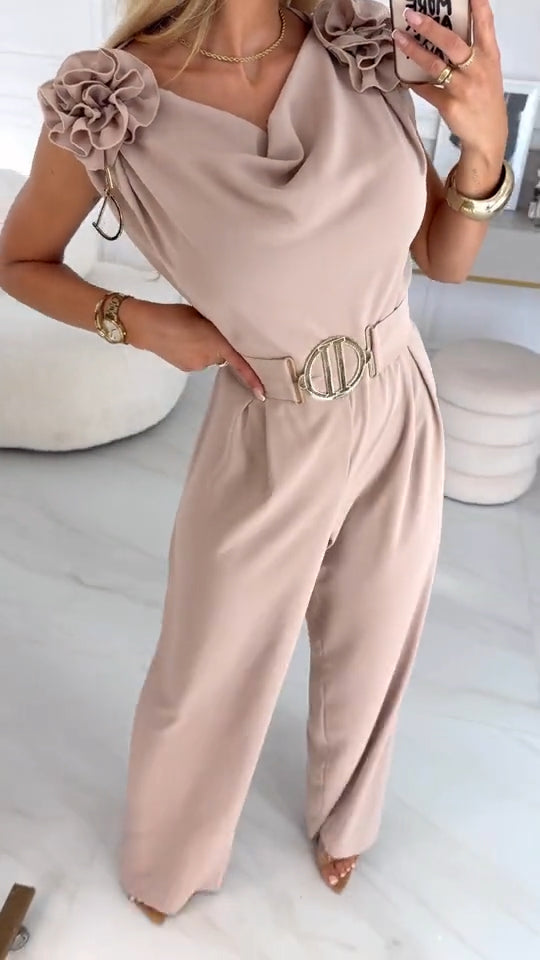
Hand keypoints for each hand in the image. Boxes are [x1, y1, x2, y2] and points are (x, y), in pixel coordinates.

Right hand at [125, 299, 265, 400]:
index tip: (262, 393)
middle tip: (205, 329)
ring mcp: (198, 365)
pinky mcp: (187, 368)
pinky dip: (196, 353)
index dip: (252, 377)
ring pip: (211, 358)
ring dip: (206, 348)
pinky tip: (182, 342)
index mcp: (217, 342)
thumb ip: (218, 325)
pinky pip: (199, 361)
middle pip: (225, 355)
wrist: (147, 326)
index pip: (240, 361)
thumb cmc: (175, 314)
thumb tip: (227, 332)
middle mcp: (210, 357)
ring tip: (189, 333)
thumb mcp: (202, 314)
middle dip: (220, 345)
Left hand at [393, 0, 506, 187]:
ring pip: (434, 65)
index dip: (478, 6)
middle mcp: (477, 69)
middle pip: (452, 42)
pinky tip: (404, 74)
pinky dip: (413, 81)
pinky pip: (426, 89)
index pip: (485, 24)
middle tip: (411, 15)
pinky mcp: (449, 106)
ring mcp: (463, 88)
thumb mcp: (489, 69)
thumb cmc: (485, 97)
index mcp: (489, 56)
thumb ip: (476, 48)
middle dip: (430, 27)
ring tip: (398, 38)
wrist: (487, 134)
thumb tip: (448, 28)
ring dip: (413, 50)